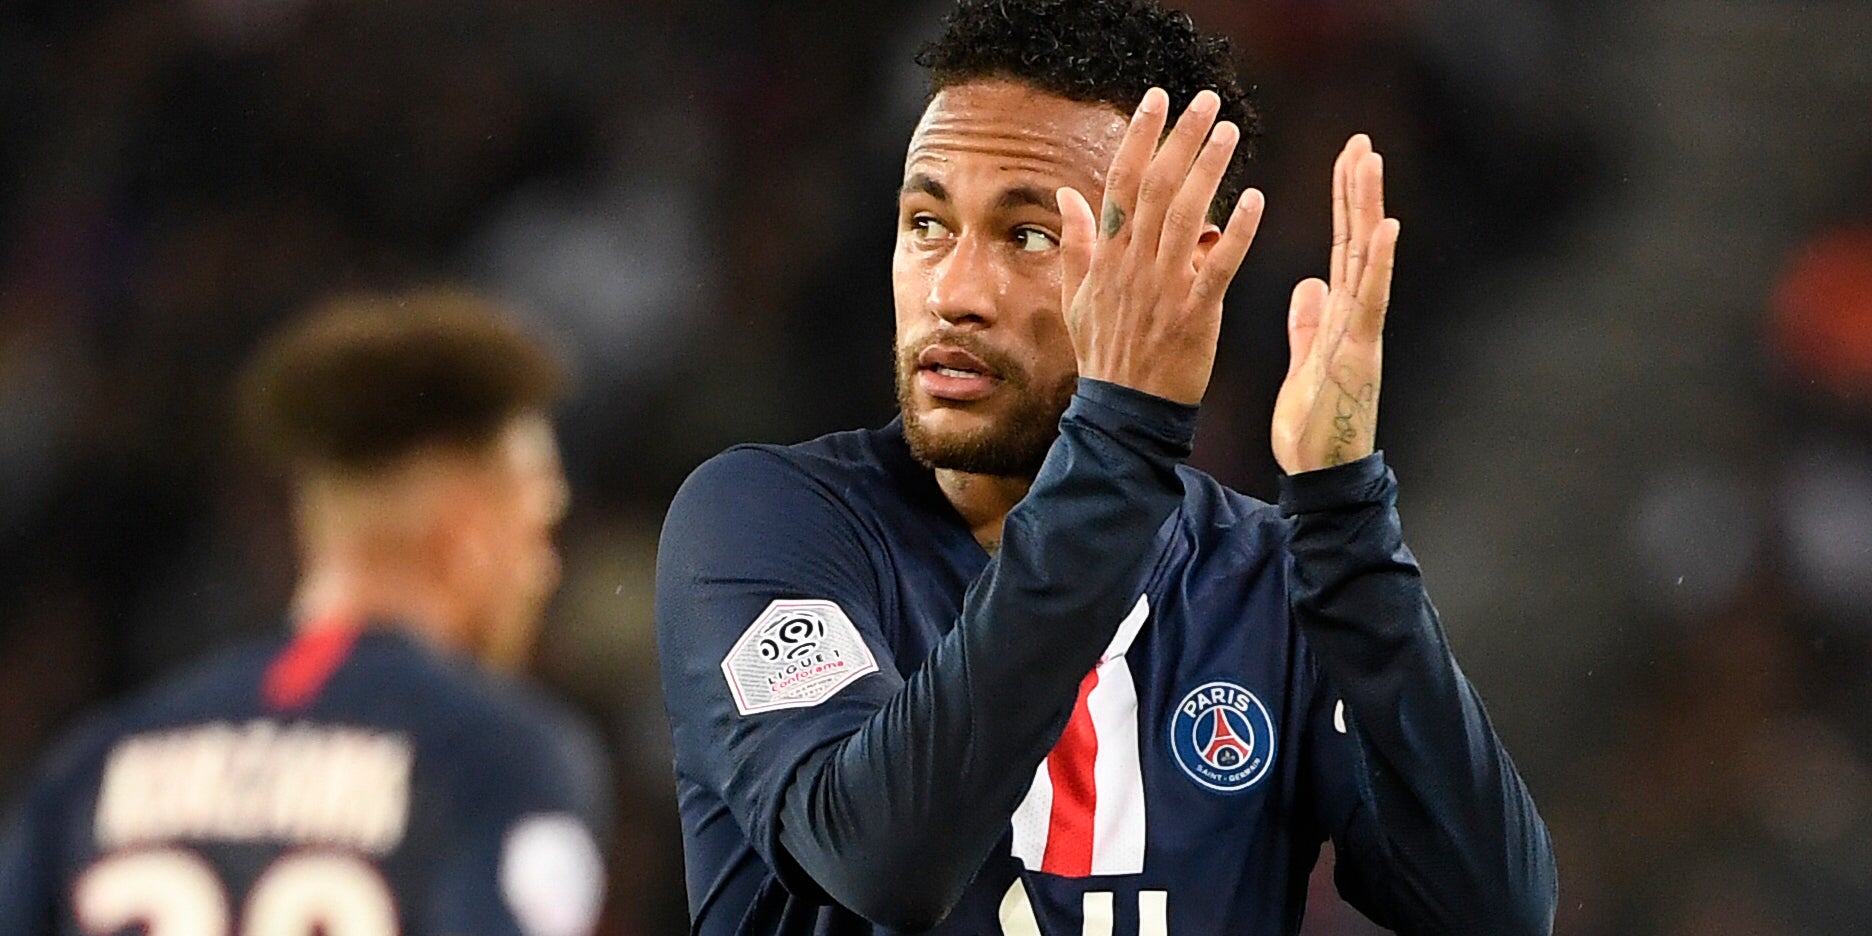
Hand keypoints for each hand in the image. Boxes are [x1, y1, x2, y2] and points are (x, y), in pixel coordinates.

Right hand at [1057, 87, 1264, 405]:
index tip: (1157, 99)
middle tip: (1206, 101)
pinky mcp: (1195, 315)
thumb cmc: (1105, 354)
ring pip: (1186, 217)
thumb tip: (1066, 195)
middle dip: (1182, 139)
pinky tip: (1255, 200)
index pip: (1120, 183)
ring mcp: (1164, 289)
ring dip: (1209, 171)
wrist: (1124, 411)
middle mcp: (1134, 265)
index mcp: (1108, 257)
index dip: (1140, 138)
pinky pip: (1218, 267)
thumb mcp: (1076, 298)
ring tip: (1230, 132)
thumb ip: (1076, 243)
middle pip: (1157, 188)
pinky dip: (1236, 234)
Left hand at [1271, 134, 1400, 472]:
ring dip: (1369, 210)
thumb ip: (1311, 323)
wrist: (1321, 475)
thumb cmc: (1315, 427)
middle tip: (1360, 142)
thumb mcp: (1306, 363)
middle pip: (1358, 242)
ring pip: (1368, 260)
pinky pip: (1370, 301)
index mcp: (1341, 316)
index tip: (1344, 160)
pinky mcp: (1359, 352)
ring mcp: (1362, 331)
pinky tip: (1386, 228)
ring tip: (1370, 163)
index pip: (1342, 248)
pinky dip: (1380, 264)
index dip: (1343, 205)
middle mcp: (1357, 316)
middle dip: (1358, 192)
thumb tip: (1311, 285)